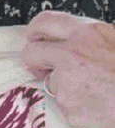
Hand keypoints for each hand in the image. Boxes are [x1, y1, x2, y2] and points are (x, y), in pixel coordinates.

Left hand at [22, 11, 114, 127]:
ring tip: (93, 89)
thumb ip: (91, 39)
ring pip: (51, 82)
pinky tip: (95, 103)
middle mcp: (72, 54)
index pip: (46, 22)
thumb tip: (72, 39)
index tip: (33, 38)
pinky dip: (75, 104)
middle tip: (42, 67)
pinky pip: (62, 103)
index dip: (34, 31)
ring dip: (64, 86)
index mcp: (89, 33)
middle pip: (32, 52)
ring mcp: (66, 81)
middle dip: (33, 60)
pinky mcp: (65, 105)